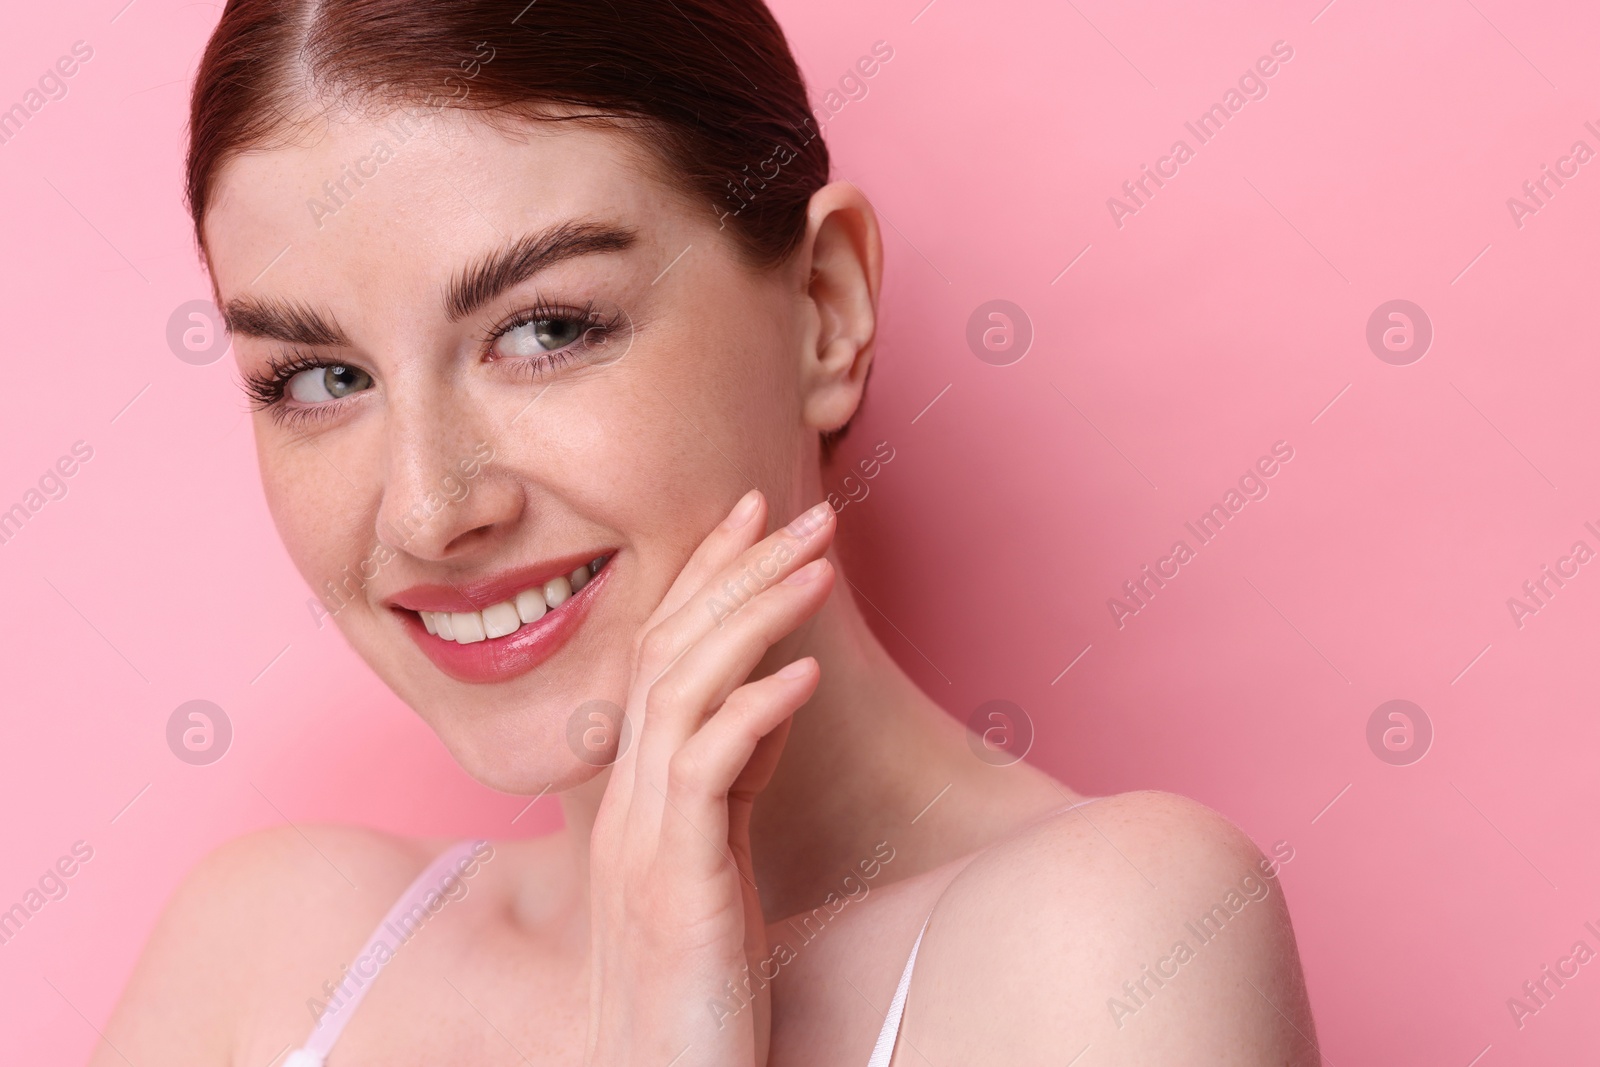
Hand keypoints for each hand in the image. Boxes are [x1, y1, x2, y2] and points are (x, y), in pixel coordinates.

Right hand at [584, 491, 836, 1066]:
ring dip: (752, 618)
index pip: (662, 651)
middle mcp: (628, 802)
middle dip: (737, 569)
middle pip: (668, 651)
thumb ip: (732, 778)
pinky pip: (705, 774)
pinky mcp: (675, 883)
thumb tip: (776, 696)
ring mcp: (643, 839)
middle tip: (803, 509)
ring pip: (682, 693)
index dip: (706, 573)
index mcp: (637, 792)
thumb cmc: (692, 984)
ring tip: (817, 564)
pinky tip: (804, 673)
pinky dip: (755, 712)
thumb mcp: (716, 862)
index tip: (754, 511)